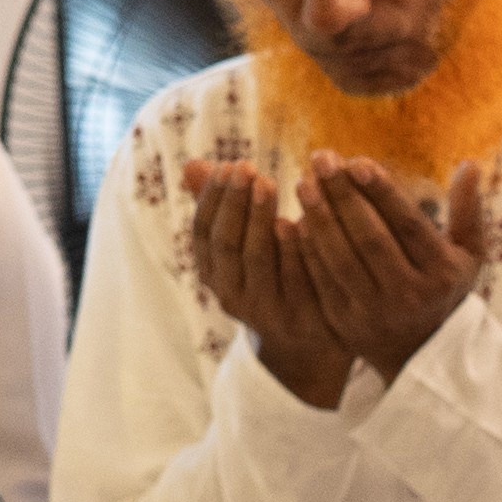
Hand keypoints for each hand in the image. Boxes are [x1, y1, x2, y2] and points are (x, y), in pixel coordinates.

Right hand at [182, 164, 353, 407]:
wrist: (309, 337)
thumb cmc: (275, 274)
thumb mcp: (245, 243)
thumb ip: (225, 207)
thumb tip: (191, 164)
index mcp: (214, 275)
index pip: (203, 234)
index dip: (211, 199)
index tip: (226, 166)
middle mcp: (231, 296)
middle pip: (226, 245)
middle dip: (234, 203)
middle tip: (246, 168)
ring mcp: (264, 310)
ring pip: (256, 259)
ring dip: (259, 218)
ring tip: (269, 182)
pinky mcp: (299, 316)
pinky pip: (294, 276)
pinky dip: (294, 246)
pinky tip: (299, 216)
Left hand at [293, 155, 488, 383]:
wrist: (420, 351)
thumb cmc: (443, 288)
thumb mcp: (469, 255)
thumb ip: (469, 210)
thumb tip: (470, 163)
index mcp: (440, 271)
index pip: (407, 224)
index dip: (381, 192)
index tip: (357, 161)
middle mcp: (408, 292)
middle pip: (369, 238)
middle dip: (343, 196)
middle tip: (321, 159)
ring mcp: (374, 310)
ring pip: (340, 259)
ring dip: (319, 219)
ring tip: (304, 184)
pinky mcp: (344, 322)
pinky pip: (321, 280)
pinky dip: (307, 250)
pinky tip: (294, 220)